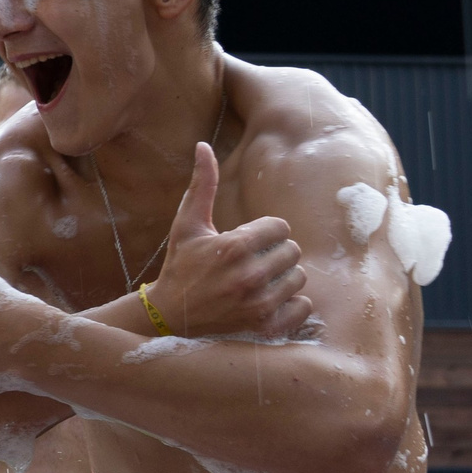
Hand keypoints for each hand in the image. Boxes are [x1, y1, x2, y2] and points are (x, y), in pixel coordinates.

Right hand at [141, 143, 310, 340]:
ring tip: (258, 283)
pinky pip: (303, 307)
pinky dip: (290, 305)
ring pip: (300, 278)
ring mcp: (259, 304)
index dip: (264, 233)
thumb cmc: (180, 266)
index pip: (281, 228)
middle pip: (292, 252)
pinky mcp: (265, 326)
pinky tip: (267, 301)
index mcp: (234, 247)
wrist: (168, 318)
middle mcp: (249, 276)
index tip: (246, 243)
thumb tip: (203, 146)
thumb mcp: (187, 225)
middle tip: (251, 263)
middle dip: (273, 255)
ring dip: (282, 279)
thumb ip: (201, 185)